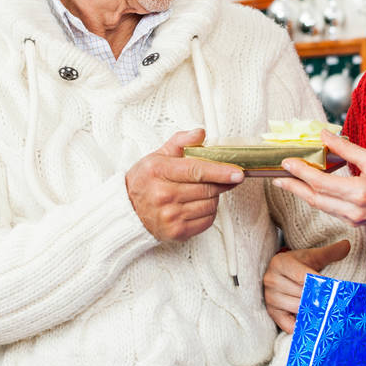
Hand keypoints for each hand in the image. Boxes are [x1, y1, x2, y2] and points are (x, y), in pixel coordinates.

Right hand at [126, 128, 243, 242]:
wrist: (128, 210)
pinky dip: (209, 212)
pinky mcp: (176, 232)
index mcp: (158, 171)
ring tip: (202, 191)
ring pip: (210, 205)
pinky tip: (198, 205)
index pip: (196, 171)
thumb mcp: (158, 155)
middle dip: (221, 183)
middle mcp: (163, 195)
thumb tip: (201, 133)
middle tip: (224, 178)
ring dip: (214, 197)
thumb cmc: (146, 180)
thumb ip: (181, 141)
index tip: (238, 173)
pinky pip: (207, 221)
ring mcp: (169, 216)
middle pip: (207, 189)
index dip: (220, 171)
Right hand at [263, 240, 350, 332]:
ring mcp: (269, 297)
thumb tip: (347, 245)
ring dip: (312, 311)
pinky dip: (301, 326)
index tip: (335, 289)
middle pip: (301, 293)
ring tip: (326, 311)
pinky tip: (312, 322)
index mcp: (280, 263)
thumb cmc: (299, 264)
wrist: (283, 274)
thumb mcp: (313, 256)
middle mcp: (271, 279)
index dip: (321, 284)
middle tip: (334, 303)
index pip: (303, 276)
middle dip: (319, 298)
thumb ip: (330, 251)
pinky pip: (288, 324)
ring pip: (297, 308)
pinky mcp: (271, 313)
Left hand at [274, 131, 365, 227]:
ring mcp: (354, 219)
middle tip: (276, 175)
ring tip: (289, 181)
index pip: (319, 182)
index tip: (286, 161)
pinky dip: (319, 197)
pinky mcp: (357, 221)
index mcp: (358, 193)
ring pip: (321, 206)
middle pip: (314, 198)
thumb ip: (346, 149)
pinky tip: (313, 188)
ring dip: (303, 193)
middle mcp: (353, 210)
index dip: (300, 171)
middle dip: (293, 186)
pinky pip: (331, 209)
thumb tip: (324, 136)